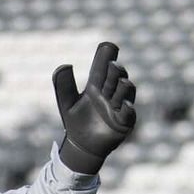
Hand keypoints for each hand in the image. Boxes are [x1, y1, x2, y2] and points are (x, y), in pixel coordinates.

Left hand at [52, 41, 135, 174]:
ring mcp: (118, 106)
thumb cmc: (75, 122)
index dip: (106, 56)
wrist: (82, 147)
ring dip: (123, 86)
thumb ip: (64, 86)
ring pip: (125, 91)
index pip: (102, 67)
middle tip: (112, 66)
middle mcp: (110, 93)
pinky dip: (128, 108)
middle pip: (116, 76)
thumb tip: (63, 65)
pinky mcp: (124, 122)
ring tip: (120, 82)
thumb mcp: (67, 104)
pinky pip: (129, 113)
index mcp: (96, 86)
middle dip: (116, 71)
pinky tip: (124, 104)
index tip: (108, 47)